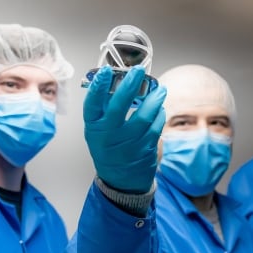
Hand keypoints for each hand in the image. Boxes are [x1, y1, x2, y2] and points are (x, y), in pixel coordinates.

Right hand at [83, 65, 166, 193]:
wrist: (120, 181)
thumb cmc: (109, 149)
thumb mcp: (98, 131)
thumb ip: (104, 109)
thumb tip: (116, 80)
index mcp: (94, 128)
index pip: (92, 104)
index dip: (98, 86)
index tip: (106, 71)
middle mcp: (109, 136)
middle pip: (119, 106)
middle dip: (130, 85)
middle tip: (139, 71)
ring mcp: (127, 144)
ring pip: (143, 116)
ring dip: (154, 99)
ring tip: (160, 90)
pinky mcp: (145, 149)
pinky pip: (155, 127)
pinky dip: (160, 115)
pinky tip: (160, 109)